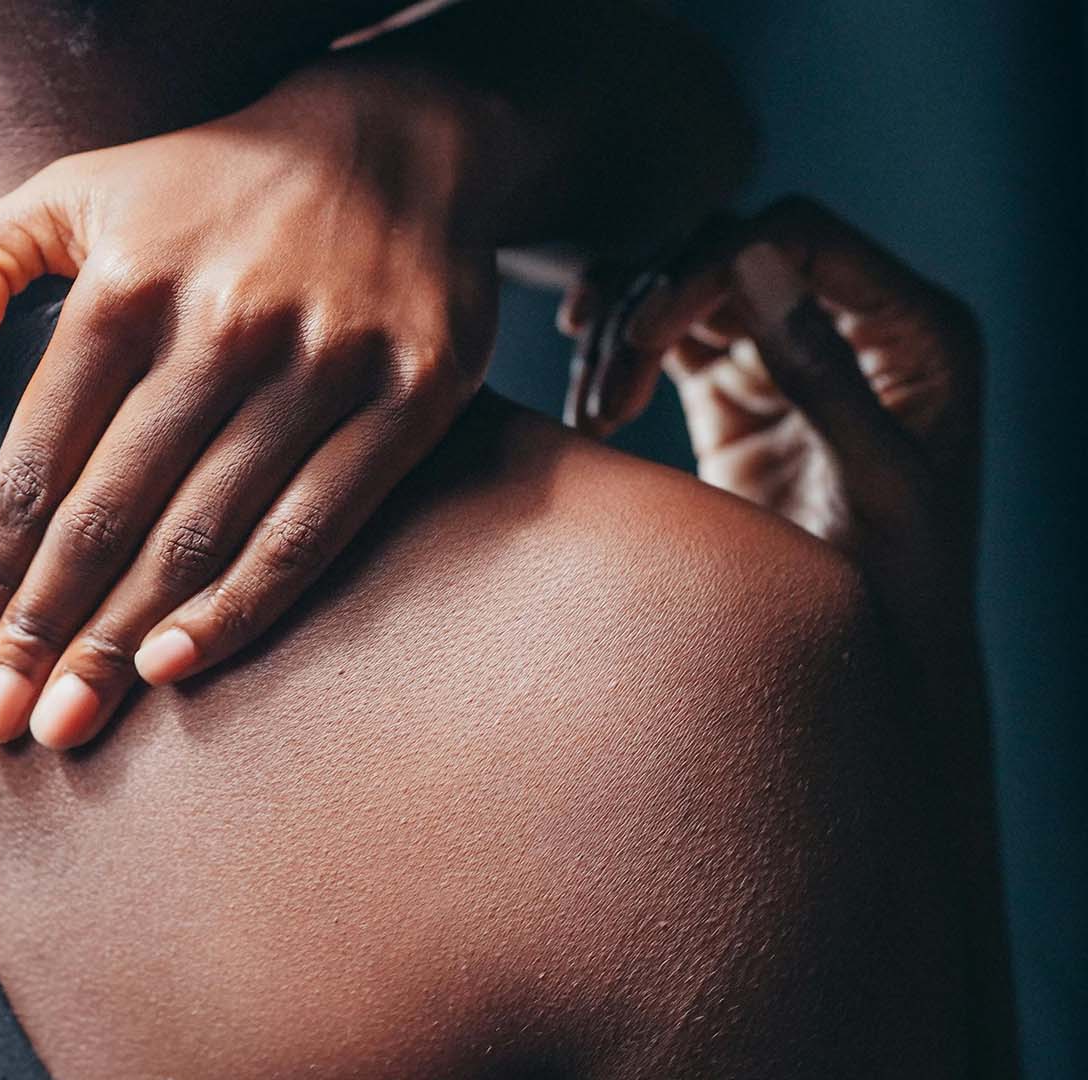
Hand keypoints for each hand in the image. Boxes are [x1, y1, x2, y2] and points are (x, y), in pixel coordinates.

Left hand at [0, 72, 498, 748]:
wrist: (396, 142)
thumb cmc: (207, 189)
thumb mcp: (76, 189)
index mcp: (128, 280)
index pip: (42, 453)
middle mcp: (222, 323)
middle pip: (112, 510)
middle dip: (44, 628)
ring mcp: (323, 362)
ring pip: (204, 532)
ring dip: (126, 640)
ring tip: (67, 720)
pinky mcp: (412, 396)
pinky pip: (314, 525)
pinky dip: (245, 604)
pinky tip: (179, 668)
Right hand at [562, 197, 982, 633]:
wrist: (873, 662)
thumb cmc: (900, 587)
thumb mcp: (877, 480)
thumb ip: (824, 369)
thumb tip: (753, 254)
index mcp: (915, 327)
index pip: (801, 238)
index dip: (711, 265)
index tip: (644, 335)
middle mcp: (854, 321)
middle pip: (728, 249)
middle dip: (654, 306)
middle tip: (609, 391)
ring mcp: (790, 350)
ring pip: (684, 287)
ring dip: (623, 336)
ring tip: (598, 417)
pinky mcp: (737, 387)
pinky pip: (665, 340)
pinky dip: (616, 361)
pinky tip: (595, 414)